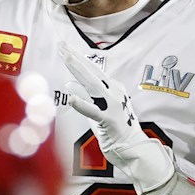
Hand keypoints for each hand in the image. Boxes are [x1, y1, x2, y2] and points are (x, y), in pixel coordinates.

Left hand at [58, 43, 173, 194]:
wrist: (133, 148)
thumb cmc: (114, 129)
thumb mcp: (97, 108)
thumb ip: (85, 96)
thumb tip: (69, 84)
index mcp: (112, 88)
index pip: (91, 69)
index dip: (77, 57)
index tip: (64, 47)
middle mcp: (114, 93)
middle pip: (91, 72)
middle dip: (75, 58)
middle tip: (61, 45)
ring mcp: (113, 106)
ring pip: (93, 85)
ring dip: (78, 71)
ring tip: (66, 59)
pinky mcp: (110, 121)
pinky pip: (93, 111)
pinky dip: (82, 104)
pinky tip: (70, 97)